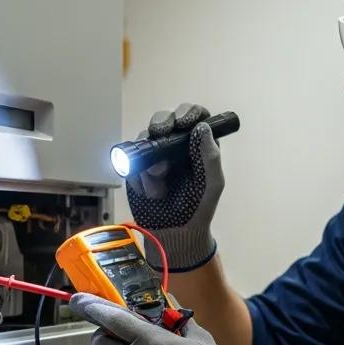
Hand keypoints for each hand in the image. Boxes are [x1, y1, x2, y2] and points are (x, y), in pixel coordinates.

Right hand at [126, 103, 223, 270]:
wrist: (174, 233)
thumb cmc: (199, 208)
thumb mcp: (212, 184)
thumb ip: (211, 157)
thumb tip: (202, 127)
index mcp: (197, 144)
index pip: (193, 115)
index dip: (187, 111)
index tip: (182, 122)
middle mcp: (175, 144)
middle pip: (164, 118)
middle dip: (160, 124)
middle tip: (160, 135)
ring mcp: (154, 154)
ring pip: (145, 138)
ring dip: (150, 158)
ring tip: (159, 184)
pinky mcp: (137, 167)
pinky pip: (131, 159)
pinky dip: (137, 174)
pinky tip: (149, 191)